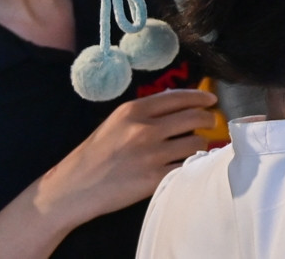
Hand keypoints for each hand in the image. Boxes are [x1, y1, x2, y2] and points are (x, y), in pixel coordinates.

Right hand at [36, 89, 216, 227]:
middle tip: (211, 122)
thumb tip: (177, 102)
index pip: (178, 97)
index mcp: (133, 111)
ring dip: (201, 145)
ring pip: (196, 143)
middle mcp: (144, 129)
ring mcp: (151, 155)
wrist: (73, 188)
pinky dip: (193, 165)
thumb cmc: (94, 154)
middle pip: (194, 118)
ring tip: (196, 147)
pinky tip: (191, 164)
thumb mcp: (116, 122)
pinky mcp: (154, 179)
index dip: (200, 97)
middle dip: (208, 119)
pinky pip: (186, 167)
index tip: (211, 99)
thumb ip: (144, 112)